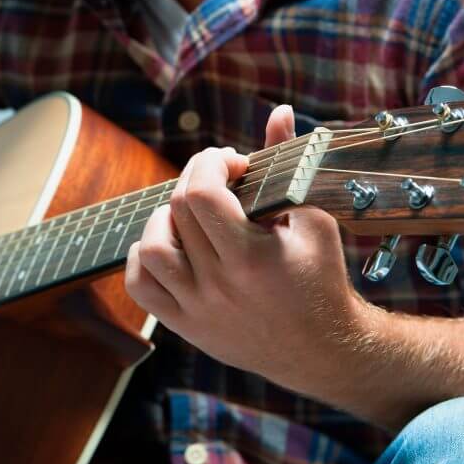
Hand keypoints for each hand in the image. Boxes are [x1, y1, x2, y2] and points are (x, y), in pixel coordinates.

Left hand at [125, 105, 369, 393]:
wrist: (323, 351)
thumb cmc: (322, 279)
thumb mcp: (314, 219)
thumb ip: (289, 163)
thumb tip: (279, 112)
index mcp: (252, 257)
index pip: (201, 193)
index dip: (210, 163)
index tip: (235, 165)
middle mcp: (218, 285)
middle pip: (177, 211)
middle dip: (195, 179)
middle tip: (219, 180)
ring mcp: (197, 308)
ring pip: (150, 247)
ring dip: (166, 218)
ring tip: (194, 216)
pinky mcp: (186, 326)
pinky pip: (140, 286)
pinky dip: (144, 257)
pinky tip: (172, 245)